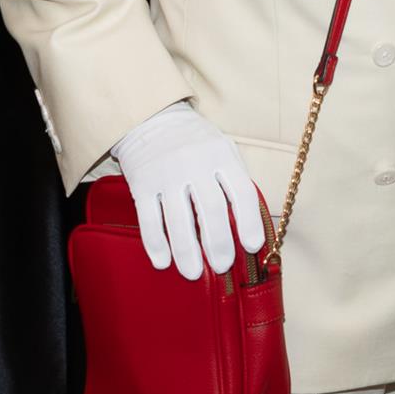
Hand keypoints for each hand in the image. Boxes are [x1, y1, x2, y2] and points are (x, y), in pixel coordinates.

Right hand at [109, 101, 266, 279]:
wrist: (153, 119)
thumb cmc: (196, 142)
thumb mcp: (222, 148)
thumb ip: (234, 180)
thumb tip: (248, 223)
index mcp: (221, 155)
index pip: (241, 192)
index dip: (250, 222)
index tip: (252, 246)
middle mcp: (195, 164)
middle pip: (211, 209)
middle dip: (218, 242)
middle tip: (222, 265)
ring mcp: (166, 174)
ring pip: (178, 219)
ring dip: (186, 251)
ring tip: (193, 273)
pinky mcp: (142, 184)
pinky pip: (149, 219)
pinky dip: (156, 244)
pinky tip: (163, 262)